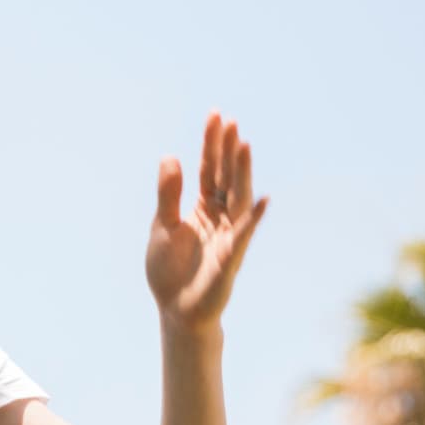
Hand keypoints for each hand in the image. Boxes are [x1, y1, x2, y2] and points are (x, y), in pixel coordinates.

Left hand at [146, 111, 269, 335]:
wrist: (176, 309)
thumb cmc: (170, 270)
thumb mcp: (162, 226)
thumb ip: (168, 194)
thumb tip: (171, 156)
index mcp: (201, 208)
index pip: (209, 169)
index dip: (212, 144)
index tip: (216, 116)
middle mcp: (219, 217)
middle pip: (225, 177)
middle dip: (227, 150)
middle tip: (230, 121)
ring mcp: (228, 234)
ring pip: (237, 197)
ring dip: (240, 172)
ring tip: (243, 145)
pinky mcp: (231, 256)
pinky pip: (244, 233)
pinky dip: (252, 217)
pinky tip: (262, 198)